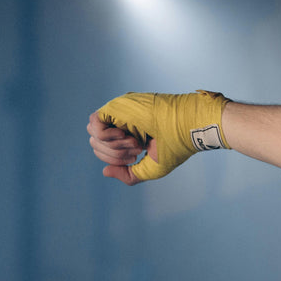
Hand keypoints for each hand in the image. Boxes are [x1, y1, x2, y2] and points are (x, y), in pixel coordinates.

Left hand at [89, 90, 230, 183]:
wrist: (186, 128)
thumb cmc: (174, 147)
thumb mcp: (150, 169)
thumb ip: (128, 174)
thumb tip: (104, 171)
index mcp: (128, 133)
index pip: (104, 150)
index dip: (116, 159)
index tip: (137, 156)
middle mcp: (120, 122)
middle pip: (95, 143)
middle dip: (114, 154)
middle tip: (137, 149)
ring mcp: (117, 112)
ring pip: (93, 134)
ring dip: (113, 146)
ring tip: (135, 142)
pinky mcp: (116, 106)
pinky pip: (95, 124)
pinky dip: (107, 136)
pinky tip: (126, 135)